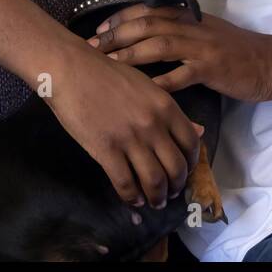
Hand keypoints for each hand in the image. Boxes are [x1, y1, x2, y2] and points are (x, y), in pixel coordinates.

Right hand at [42, 37, 204, 210]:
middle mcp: (153, 125)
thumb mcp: (148, 88)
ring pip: (154, 180)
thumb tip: (199, 131)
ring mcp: (130, 139)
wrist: (72, 69)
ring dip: (157, 197)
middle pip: (176, 167)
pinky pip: (125, 183)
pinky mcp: (106, 150)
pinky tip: (132, 199)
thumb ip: (173, 113)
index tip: (185, 172)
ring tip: (154, 201)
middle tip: (171, 193)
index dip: (191, 164)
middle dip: (176, 186)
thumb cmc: (108, 75)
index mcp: (166, 106)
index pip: (191, 144)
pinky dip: (131, 197)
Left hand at [88, 4, 271, 102]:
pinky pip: (180, 75)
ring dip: (130, 54)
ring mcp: (202, 47)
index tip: (98, 29)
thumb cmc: (236, 50)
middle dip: (116, 34)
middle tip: (92, 47)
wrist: (270, 62)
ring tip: (107, 64)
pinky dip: (159, 81)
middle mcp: (192, 27)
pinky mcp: (211, 69)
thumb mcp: (207, 32)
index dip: (120, 18)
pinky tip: (141, 90)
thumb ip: (180, 29)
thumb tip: (147, 33)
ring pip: (159, 45)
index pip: (148, 10)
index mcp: (190, 17)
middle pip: (147, 24)